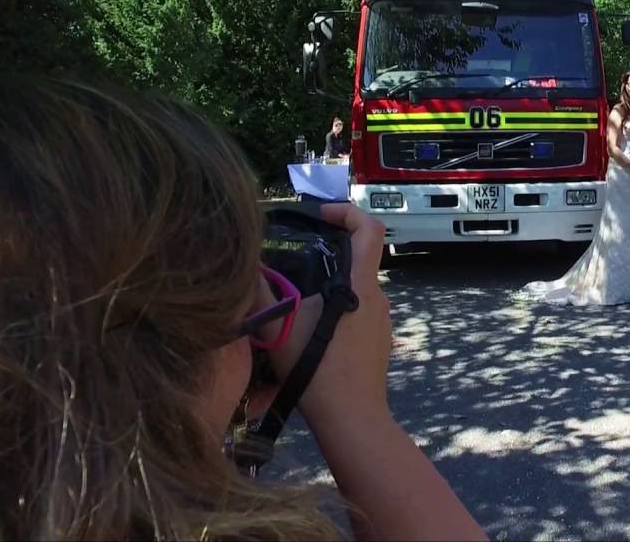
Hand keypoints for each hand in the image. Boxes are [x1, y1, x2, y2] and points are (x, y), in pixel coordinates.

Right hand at [266, 203, 392, 418]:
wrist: (351, 419)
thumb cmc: (318, 370)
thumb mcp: (278, 330)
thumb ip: (260, 295)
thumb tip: (246, 269)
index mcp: (360, 286)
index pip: (369, 229)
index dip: (348, 211)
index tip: (322, 214)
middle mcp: (378, 298)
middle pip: (357, 261)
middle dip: (325, 258)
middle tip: (292, 264)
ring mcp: (382, 322)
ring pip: (354, 292)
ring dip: (327, 291)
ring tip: (294, 306)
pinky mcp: (380, 343)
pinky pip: (357, 316)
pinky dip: (335, 314)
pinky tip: (310, 334)